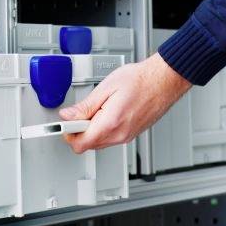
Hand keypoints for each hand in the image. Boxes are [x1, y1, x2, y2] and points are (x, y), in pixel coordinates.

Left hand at [59, 53, 191, 152]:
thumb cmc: (140, 80)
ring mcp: (126, 137)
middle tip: (80, 112)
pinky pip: (109, 138)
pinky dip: (102, 128)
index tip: (61, 124)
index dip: (67, 133)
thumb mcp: (105, 88)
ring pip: (98, 142)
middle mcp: (119, 135)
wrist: (164, 80)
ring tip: (98, 108)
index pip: (79, 144)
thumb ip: (84, 106)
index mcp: (110, 124)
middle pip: (87, 145)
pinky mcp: (131, 134)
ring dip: (91, 129)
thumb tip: (67, 116)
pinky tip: (106, 112)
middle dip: (78, 130)